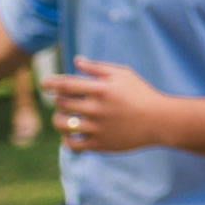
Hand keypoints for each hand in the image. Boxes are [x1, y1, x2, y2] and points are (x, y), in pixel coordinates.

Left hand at [41, 58, 172, 152]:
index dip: (51, 82)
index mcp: (101, 89)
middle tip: (63, 99)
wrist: (160, 121)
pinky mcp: (100, 144)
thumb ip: (98, 68)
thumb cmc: (141, 94)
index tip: (43, 83)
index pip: (66, 84)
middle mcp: (97, 109)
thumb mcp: (123, 74)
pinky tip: (72, 133)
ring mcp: (97, 128)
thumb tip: (76, 60)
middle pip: (61, 103)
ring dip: (58, 118)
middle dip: (58, 99)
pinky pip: (72, 144)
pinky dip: (66, 139)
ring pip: (62, 124)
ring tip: (65, 116)